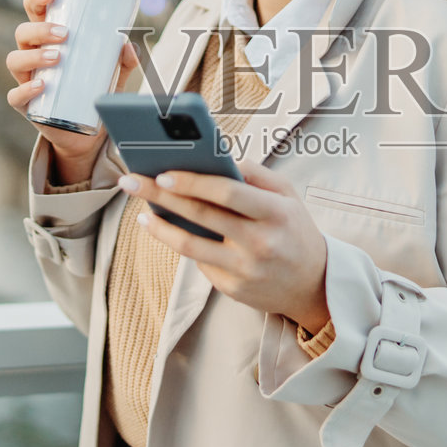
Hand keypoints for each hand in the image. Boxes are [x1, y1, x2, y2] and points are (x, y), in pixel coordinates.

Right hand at [6, 0, 137, 184]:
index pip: (35, 12)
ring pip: (15, 59)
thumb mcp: (113, 74)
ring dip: (34, 56)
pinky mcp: (26, 105)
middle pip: (23, 33)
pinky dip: (26, 89)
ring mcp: (25, 79)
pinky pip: (15, 95)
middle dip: (40, 29)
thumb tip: (130, 45)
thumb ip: (124, 60)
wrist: (85, 133)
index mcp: (48, 39)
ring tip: (57, 57)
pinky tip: (42, 86)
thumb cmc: (93, 91)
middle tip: (64, 33)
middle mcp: (32, 55)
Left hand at [120, 161, 330, 330]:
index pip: (228, 193)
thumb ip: (256, 174)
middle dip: (160, 196)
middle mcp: (260, 243)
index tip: (163, 172)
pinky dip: (182, 244)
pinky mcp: (233, 289)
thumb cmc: (295, 230)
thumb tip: (217, 157)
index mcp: (275, 213)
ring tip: (142, 214)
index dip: (193, 182)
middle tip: (131, 181)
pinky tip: (167, 231)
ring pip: (190, 246)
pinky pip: (199, 263)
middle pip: (201, 216)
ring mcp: (245, 269)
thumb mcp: (287, 195)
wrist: (314, 285)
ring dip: (160, 228)